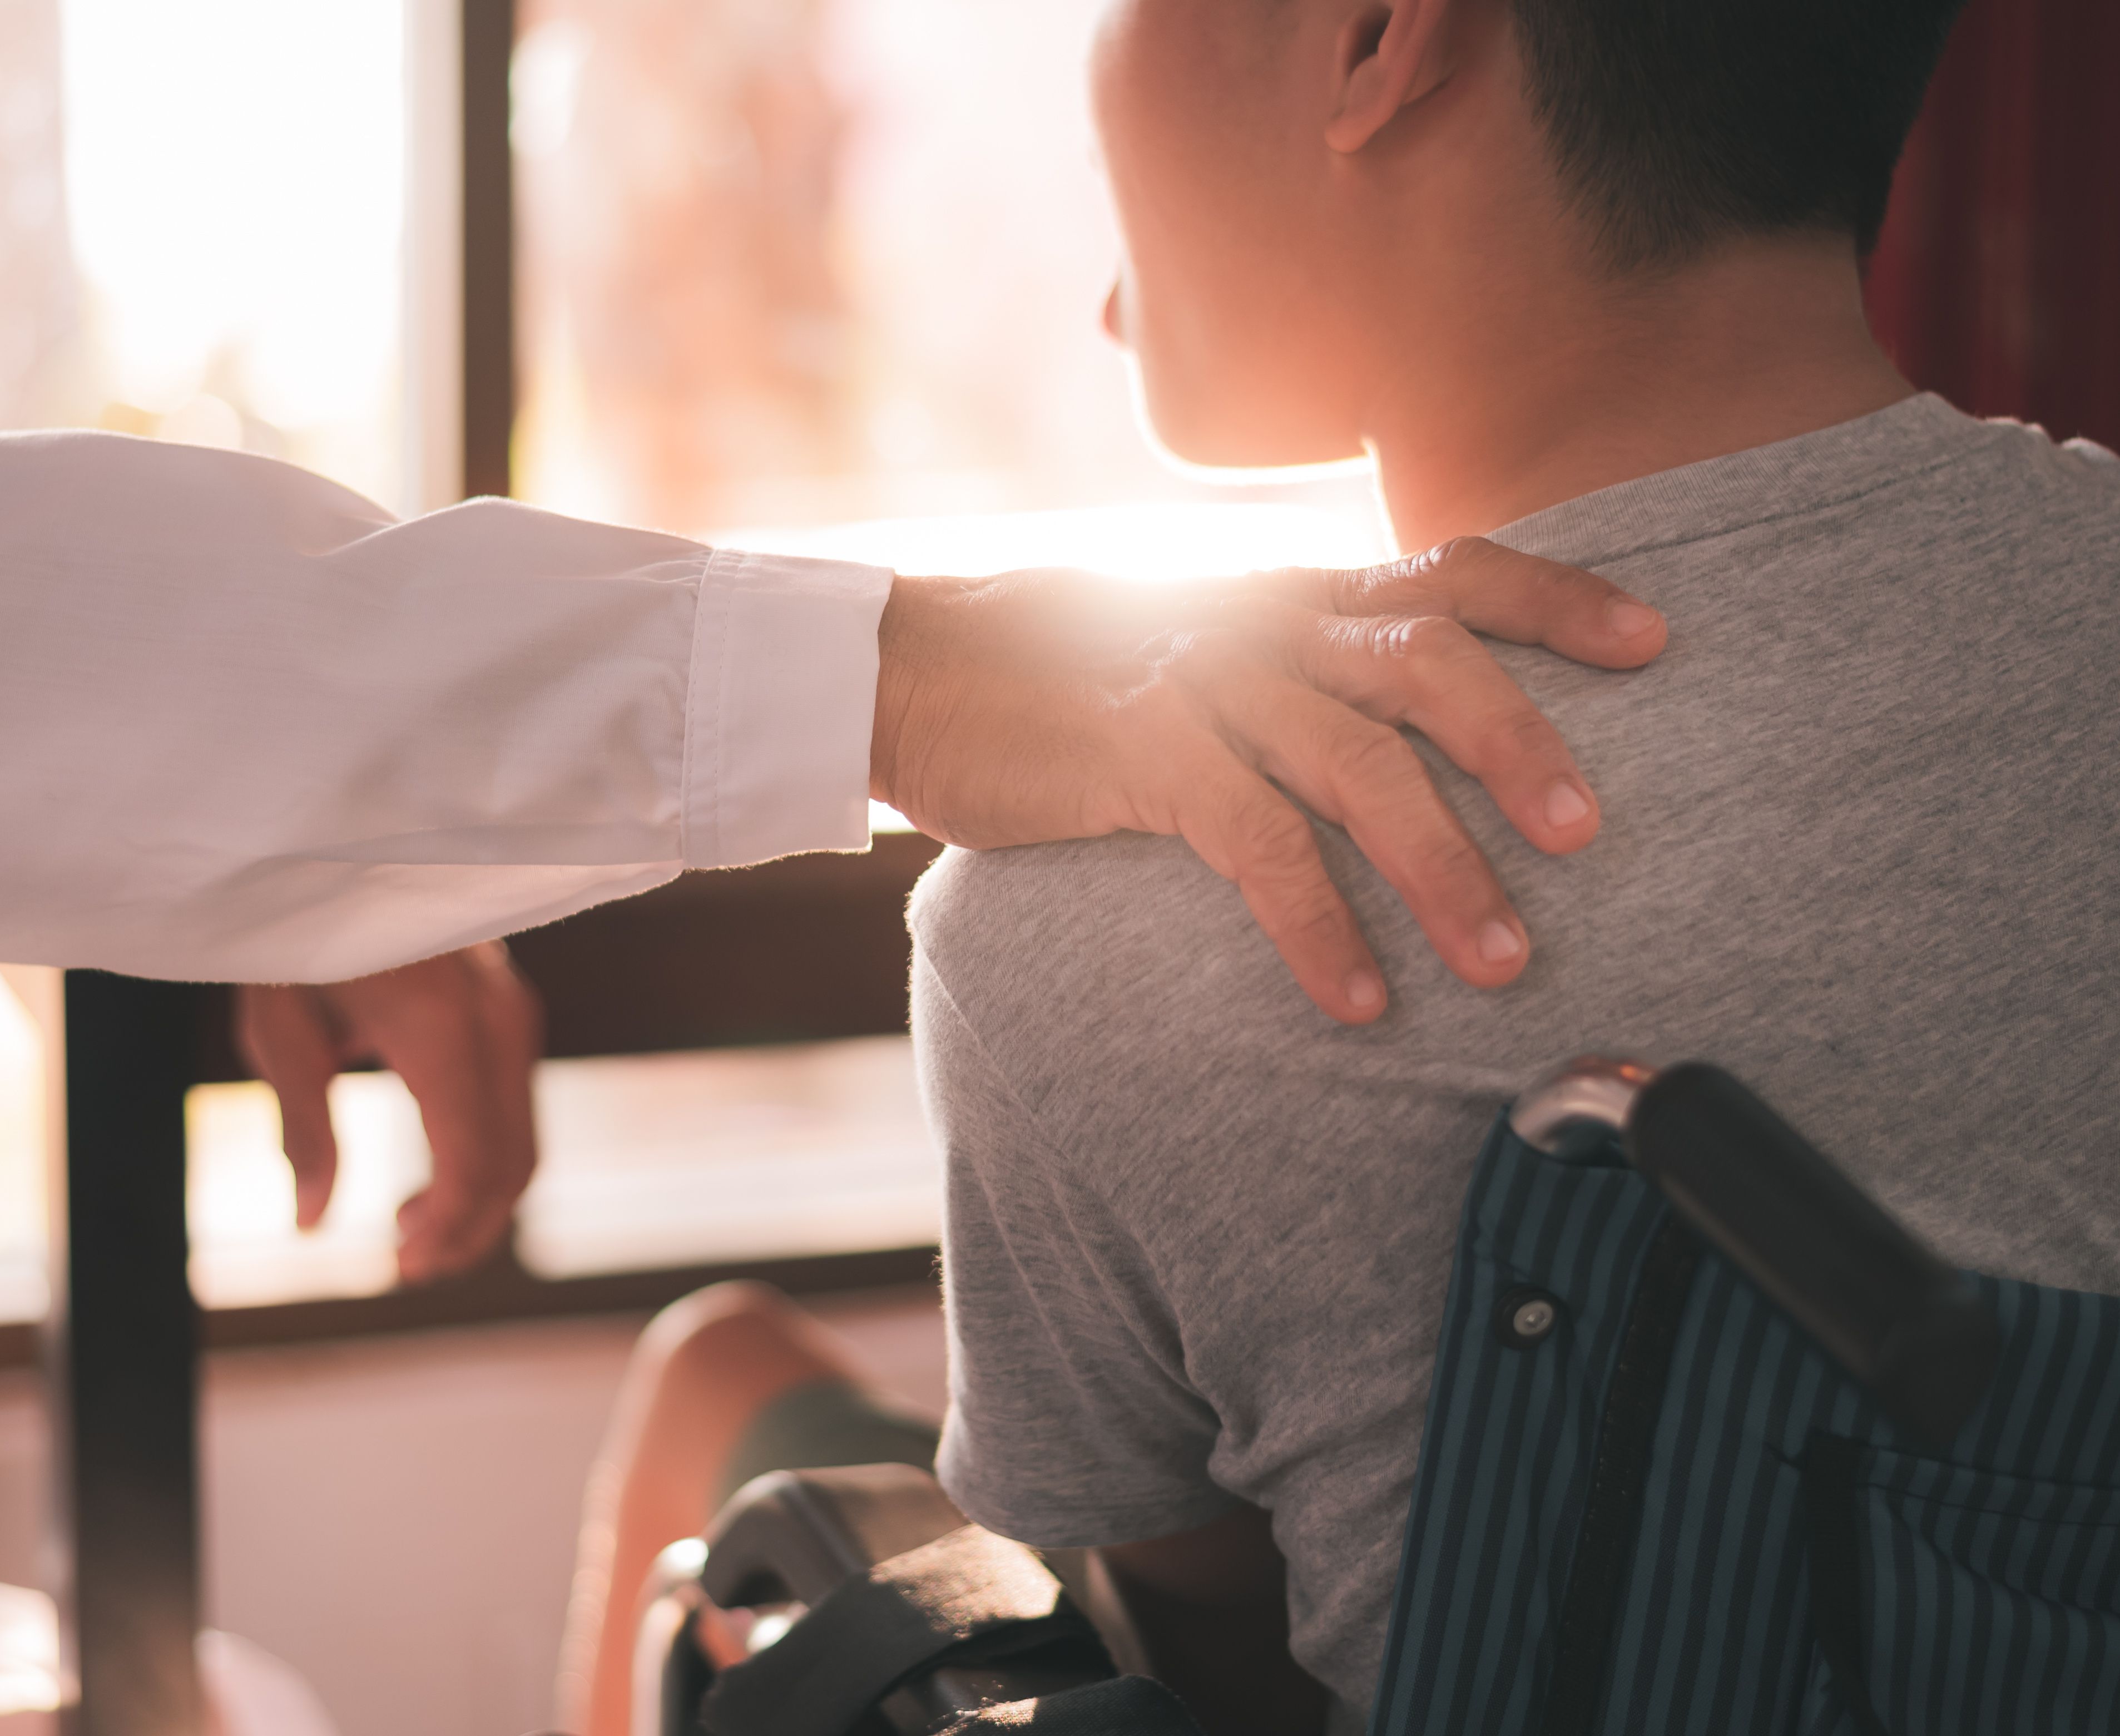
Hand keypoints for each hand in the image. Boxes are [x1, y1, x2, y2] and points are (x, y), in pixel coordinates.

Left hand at [235, 942, 543, 1283]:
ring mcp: (513, 1011)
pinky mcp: (510, 1008)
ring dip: (477, 1199)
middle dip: (468, 1230)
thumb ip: (303, 1126)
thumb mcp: (278, 1026)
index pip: (473, 1162)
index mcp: (440, 1029)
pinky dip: (485, 1156)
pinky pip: (516, 1106)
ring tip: (407, 1223)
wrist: (343, 839)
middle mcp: (497, 1021)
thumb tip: (313, 1223)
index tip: (398, 1266)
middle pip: (514, 1162)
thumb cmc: (299, 925)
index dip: (445, 1231)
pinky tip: (429, 1174)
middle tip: (403, 1264)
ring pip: (524, 1139)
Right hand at [869, 536, 1666, 1022]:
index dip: (1560, 598)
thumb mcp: (1187, 635)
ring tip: (1502, 962)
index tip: (1655, 640)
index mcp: (1288, 589)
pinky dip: (1319, 924)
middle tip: (1590, 836)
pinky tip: (1358, 995)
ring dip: (1443, 866)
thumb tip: (1373, 723)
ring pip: (1360, 764)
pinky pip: (1257, 843)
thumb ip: (1285, 664)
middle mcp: (1262, 619)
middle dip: (1523, 746)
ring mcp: (1202, 680)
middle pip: (1431, 664)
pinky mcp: (1140, 751)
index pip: (1450, 568)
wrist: (906, 669)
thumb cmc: (1054, 672)